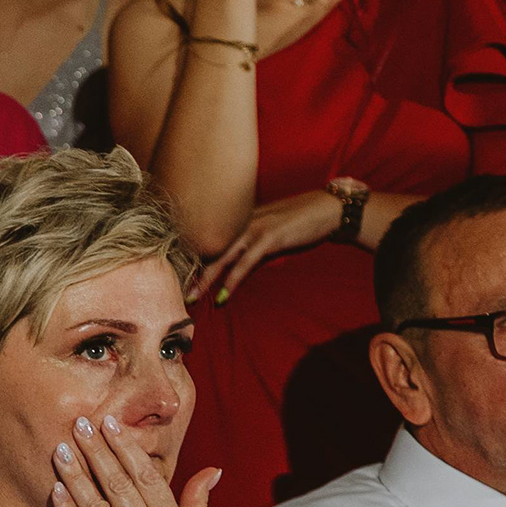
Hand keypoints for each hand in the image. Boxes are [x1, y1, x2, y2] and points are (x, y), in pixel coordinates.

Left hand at [49, 413, 222, 506]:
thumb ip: (198, 505)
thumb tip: (212, 470)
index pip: (148, 478)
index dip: (126, 449)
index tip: (110, 424)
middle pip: (120, 485)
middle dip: (97, 451)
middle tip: (78, 423)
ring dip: (77, 475)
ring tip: (59, 448)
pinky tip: (56, 490)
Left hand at [189, 188, 348, 305]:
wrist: (328, 208)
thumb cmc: (299, 219)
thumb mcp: (268, 227)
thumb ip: (250, 238)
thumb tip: (235, 255)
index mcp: (239, 218)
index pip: (211, 236)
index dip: (194, 256)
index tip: (179, 273)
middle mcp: (242, 220)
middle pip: (210, 246)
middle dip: (192, 269)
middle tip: (177, 289)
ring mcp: (255, 228)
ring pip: (222, 256)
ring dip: (206, 279)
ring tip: (192, 297)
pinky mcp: (270, 237)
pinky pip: (246, 262)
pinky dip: (233, 280)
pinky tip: (223, 295)